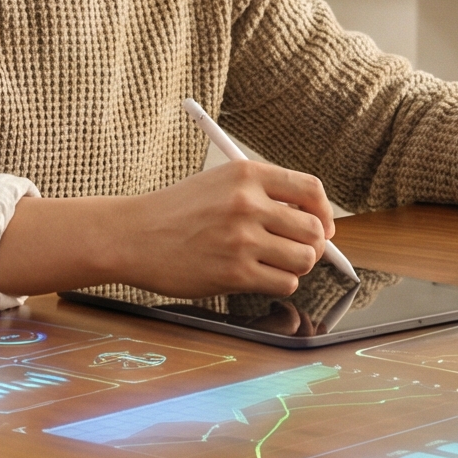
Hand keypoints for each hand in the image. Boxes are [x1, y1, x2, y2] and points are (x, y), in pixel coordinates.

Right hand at [0, 161, 337, 298]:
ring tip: (271, 263)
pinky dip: (278, 283)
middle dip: (311, 244)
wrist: (133, 235)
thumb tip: (312, 222)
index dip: (324, 212)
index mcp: (248, 174)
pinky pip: (284, 283)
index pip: (311, 190)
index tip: (322, 227)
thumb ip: (262, 195)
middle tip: (294, 250)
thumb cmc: (175, 211)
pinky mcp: (236, 273)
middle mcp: (249, 204)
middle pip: (313, 230)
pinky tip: (257, 276)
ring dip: (294, 266)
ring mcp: (243, 240)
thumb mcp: (218, 183)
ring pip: (303, 260)